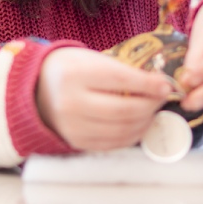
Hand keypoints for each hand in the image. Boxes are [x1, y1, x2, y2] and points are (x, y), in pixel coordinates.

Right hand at [36, 47, 172, 150]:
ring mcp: (73, 126)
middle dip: (151, 105)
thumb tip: (158, 85)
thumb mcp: (91, 59)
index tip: (166, 85)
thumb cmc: (70, 70)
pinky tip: (139, 125)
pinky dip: (131, 136)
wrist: (36, 89)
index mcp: (75, 74)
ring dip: (145, 122)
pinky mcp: (76, 142)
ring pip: (122, 130)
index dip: (149, 85)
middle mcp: (71, 103)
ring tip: (152, 111)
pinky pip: (112, 144)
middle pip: (125, 110)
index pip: (122, 81)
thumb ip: (122, 71)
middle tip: (162, 98)